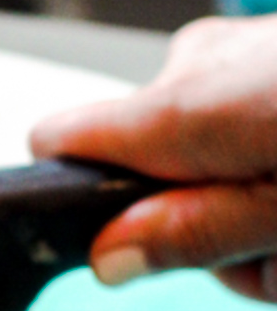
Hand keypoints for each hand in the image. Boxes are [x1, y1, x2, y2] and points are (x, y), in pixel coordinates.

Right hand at [30, 15, 276, 300]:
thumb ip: (197, 234)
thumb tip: (108, 258)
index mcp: (180, 105)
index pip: (56, 147)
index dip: (74, 208)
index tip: (127, 250)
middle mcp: (194, 66)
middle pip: (147, 178)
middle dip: (210, 234)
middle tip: (276, 248)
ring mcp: (238, 52)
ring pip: (207, 165)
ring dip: (255, 215)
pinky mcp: (270, 56)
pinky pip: (247, 132)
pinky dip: (275, 168)